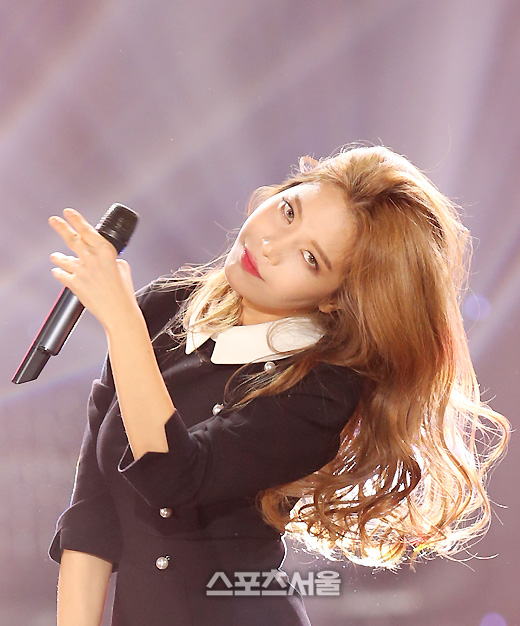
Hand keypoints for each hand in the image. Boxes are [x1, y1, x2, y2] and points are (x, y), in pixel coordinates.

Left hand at [49, 208, 139, 332]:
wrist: (119, 312)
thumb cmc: (124, 293)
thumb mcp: (124, 269)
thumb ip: (112, 259)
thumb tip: (104, 257)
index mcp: (106, 251)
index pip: (88, 230)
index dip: (76, 220)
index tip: (69, 212)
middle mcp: (92, 258)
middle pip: (72, 239)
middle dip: (61, 227)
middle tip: (53, 220)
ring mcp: (81, 270)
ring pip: (63, 258)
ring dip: (58, 257)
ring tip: (55, 256)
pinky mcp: (73, 283)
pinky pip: (61, 274)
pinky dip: (59, 273)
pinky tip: (58, 272)